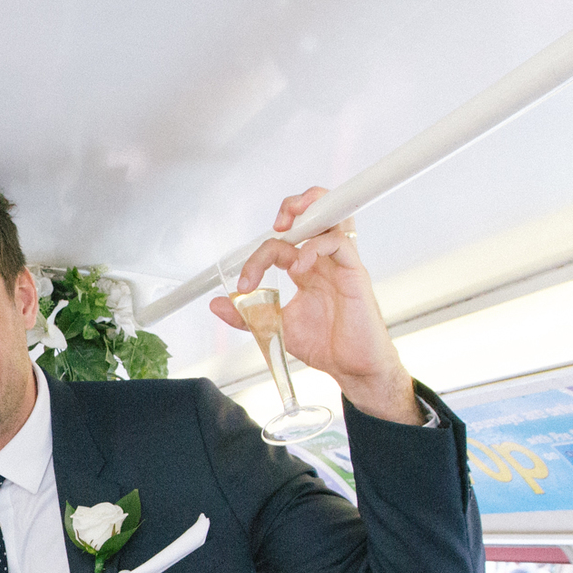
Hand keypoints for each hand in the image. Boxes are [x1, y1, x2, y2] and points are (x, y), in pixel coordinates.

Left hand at [212, 186, 419, 423]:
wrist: (352, 368)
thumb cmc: (325, 345)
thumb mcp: (275, 328)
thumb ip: (247, 315)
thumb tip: (217, 304)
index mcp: (306, 269)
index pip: (280, 245)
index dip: (257, 257)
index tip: (244, 283)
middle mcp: (324, 261)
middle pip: (316, 213)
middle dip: (295, 205)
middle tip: (278, 222)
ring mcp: (341, 264)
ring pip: (333, 217)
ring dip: (311, 209)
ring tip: (288, 226)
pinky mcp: (355, 274)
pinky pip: (339, 243)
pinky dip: (314, 248)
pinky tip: (299, 267)